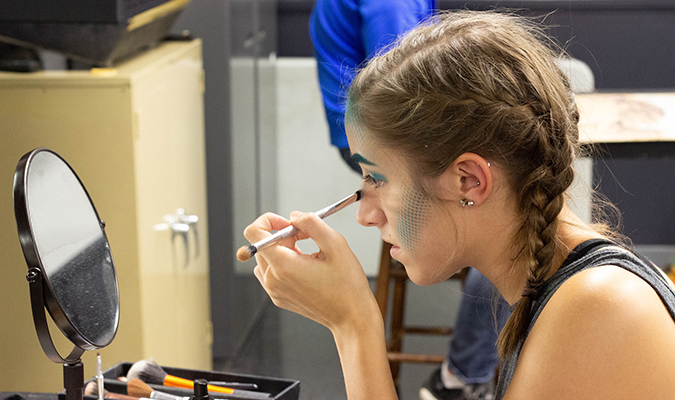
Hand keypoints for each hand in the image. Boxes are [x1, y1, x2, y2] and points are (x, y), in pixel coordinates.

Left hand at [243, 211, 379, 332]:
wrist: (351, 317)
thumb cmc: (347, 285)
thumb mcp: (335, 244)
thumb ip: (311, 223)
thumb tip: (294, 216)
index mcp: (283, 266)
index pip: (253, 233)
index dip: (269, 220)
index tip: (288, 223)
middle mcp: (272, 280)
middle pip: (261, 243)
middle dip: (283, 234)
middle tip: (308, 237)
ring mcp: (273, 291)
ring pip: (265, 257)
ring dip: (283, 249)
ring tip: (307, 255)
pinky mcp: (278, 297)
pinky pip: (270, 272)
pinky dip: (283, 263)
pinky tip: (304, 267)